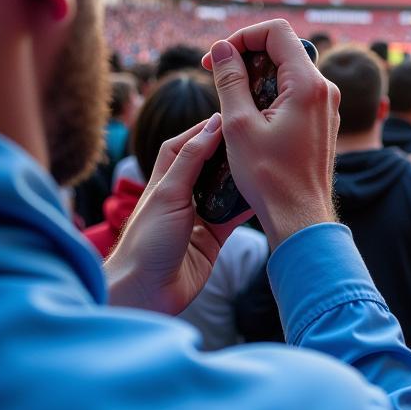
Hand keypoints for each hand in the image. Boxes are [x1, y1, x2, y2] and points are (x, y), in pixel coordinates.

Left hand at [105, 116, 250, 313]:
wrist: (146, 292)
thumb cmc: (146, 241)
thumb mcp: (168, 193)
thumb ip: (192, 159)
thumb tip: (213, 125)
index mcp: (163, 182)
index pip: (183, 145)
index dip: (203, 130)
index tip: (229, 117)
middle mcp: (180, 197)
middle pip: (207, 166)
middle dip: (226, 152)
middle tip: (252, 137)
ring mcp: (197, 218)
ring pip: (224, 191)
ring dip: (239, 179)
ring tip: (262, 161)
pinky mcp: (212, 239)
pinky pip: (234, 216)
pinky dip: (247, 206)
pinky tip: (264, 194)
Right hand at [202, 20, 339, 248]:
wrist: (300, 217)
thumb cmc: (270, 177)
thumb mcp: (239, 125)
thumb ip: (230, 81)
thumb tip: (221, 49)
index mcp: (308, 84)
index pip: (276, 31)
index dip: (242, 37)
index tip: (217, 58)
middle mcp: (324, 90)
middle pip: (283, 49)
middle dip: (246, 55)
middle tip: (216, 74)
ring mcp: (326, 106)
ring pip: (288, 71)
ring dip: (256, 76)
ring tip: (230, 99)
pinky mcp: (322, 121)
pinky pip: (295, 92)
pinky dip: (270, 94)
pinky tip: (249, 116)